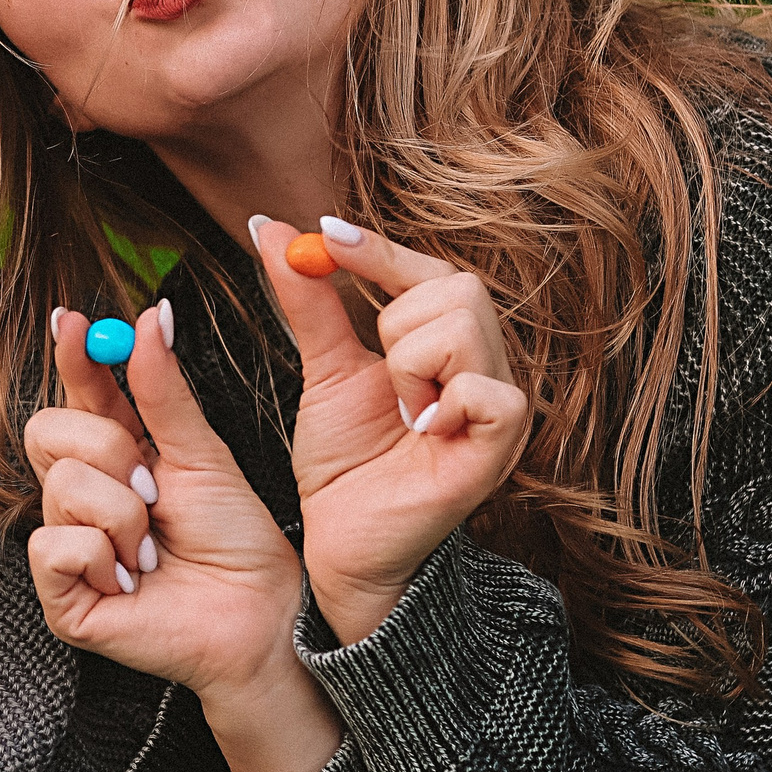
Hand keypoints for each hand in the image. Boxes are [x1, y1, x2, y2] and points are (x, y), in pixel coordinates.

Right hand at [26, 306, 340, 771]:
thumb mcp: (202, 455)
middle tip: (155, 488)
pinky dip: (103, 558)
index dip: (70, 357)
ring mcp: (67, 547)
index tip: (72, 322)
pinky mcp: (61, 598)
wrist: (261, 614)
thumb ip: (164, 392)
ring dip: (123, 516)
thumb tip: (149, 317)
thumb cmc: (236, 542)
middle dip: (109, 449)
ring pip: (60, 486)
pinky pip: (54, 546)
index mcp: (116, 456)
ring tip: (154, 550)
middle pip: (46, 430)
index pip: (76, 395)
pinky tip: (131, 581)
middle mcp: (82, 498)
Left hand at [249, 217, 531, 642]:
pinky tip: (423, 431)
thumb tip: (270, 229)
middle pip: (457, 287)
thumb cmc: (347, 463)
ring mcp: (500, 408)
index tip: (325, 235)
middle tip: (382, 385)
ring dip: (409, 367)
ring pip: (463, 328)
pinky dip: (445, 402)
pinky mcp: (501, 448)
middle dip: (396, 323)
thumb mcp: (322, 369)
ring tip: (401, 415)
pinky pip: (489, 391)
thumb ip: (308, 301)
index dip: (380, 250)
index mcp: (450, 346)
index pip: (434, 271)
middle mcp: (487, 369)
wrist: (342, 541)